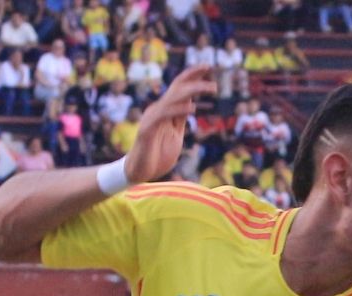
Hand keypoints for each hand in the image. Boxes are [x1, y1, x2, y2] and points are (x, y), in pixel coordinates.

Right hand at [128, 66, 213, 184]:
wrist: (139, 172)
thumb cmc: (157, 155)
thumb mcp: (175, 135)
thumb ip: (180, 119)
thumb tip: (190, 105)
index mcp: (166, 111)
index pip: (179, 88)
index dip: (192, 76)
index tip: (207, 66)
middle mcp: (158, 110)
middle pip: (177, 88)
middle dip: (194, 76)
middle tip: (211, 68)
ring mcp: (152, 119)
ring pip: (173, 98)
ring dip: (193, 91)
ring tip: (211, 87)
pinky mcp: (147, 130)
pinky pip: (164, 116)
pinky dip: (178, 110)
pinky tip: (192, 108)